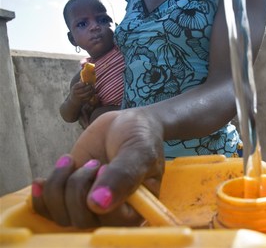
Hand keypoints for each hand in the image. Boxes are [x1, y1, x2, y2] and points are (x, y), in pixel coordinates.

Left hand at [32, 109, 164, 227]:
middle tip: (94, 163)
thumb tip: (98, 205)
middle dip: (79, 187)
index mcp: (137, 209)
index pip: (113, 223)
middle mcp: (114, 213)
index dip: (102, 198)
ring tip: (71, 161)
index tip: (104, 167)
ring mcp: (90, 205)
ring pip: (63, 216)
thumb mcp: (139, 151)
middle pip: (83, 221)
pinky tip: (42, 180)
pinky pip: (49, 210)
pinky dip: (42, 196)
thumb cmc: (141, 137)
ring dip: (60, 186)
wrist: (125, 123)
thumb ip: (123, 176)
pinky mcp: (70, 195)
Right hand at [70, 81, 94, 105]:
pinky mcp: (82, 101)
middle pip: (83, 90)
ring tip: (93, 89)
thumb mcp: (76, 87)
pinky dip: (91, 95)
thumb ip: (80, 82)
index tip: (88, 82)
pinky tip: (93, 93)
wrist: (73, 102)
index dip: (84, 84)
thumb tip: (85, 76)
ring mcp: (78, 98)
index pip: (79, 85)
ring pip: (86, 94)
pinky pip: (88, 98)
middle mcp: (75, 93)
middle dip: (89, 87)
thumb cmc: (76, 92)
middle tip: (92, 85)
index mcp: (74, 88)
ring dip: (91, 91)